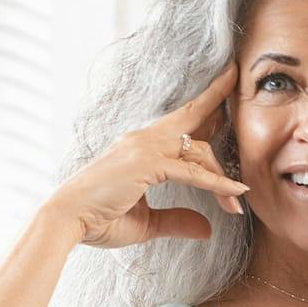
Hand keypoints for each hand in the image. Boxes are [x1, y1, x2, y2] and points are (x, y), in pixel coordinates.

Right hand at [43, 66, 247, 248]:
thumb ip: (176, 220)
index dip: (203, 112)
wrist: (67, 220)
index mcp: (140, 147)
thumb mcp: (146, 224)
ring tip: (240, 197)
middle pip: (190, 117)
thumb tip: (207, 229)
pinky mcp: (146, 163)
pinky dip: (216, 184)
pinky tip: (235, 194)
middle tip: (236, 77)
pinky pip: (192, 172)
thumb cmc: (98, 220)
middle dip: (216, 96)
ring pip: (198, 149)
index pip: (179, 126)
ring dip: (222, 175)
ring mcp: (144, 147)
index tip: (222, 100)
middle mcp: (142, 139)